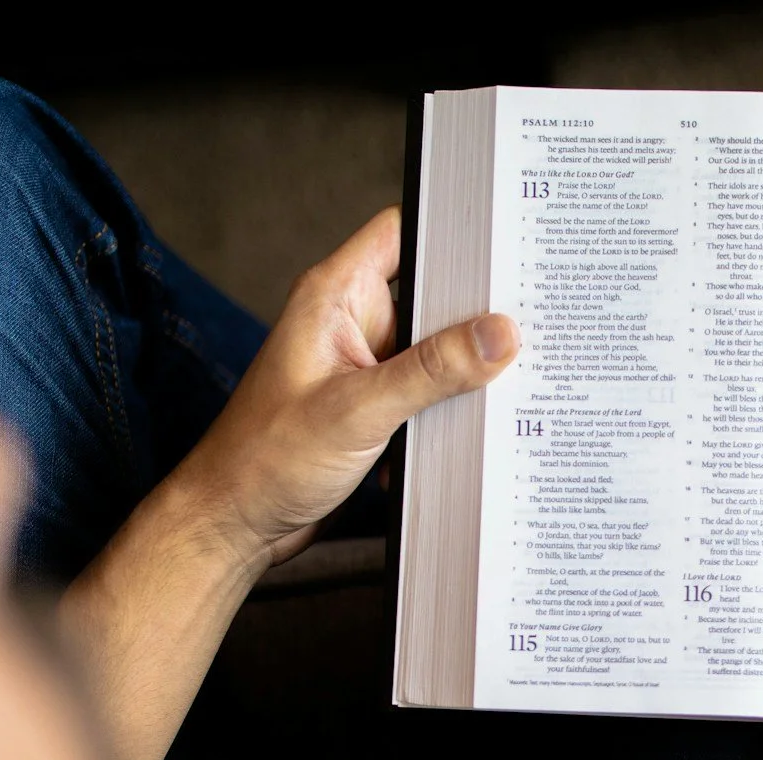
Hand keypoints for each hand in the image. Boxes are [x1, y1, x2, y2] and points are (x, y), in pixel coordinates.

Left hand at [162, 206, 518, 575]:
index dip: (452, 233)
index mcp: (334, 296)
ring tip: (508, 382)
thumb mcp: (358, 410)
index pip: (402, 233)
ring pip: (434, 349)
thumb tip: (499, 335)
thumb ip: (432, 371)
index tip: (505, 246)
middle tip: (527, 326)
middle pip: (430, 295)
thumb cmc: (266, 460)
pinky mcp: (372, 406)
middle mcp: (349, 322)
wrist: (235, 523)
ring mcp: (362, 365)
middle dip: (474, 314)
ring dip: (463, 371)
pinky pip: (426, 392)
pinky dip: (446, 409)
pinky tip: (468, 429)